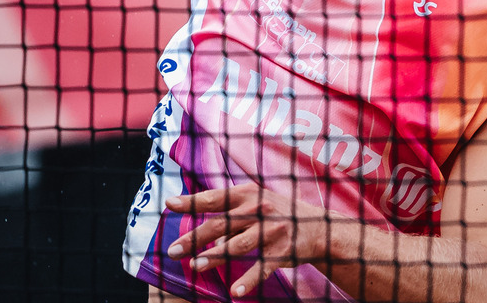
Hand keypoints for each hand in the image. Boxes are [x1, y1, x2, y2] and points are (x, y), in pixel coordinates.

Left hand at [165, 184, 327, 296]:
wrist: (316, 226)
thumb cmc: (277, 212)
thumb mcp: (255, 202)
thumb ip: (231, 213)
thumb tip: (205, 229)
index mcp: (247, 194)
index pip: (214, 197)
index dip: (192, 200)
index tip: (170, 204)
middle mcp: (258, 209)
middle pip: (220, 224)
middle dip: (195, 238)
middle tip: (173, 250)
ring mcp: (271, 230)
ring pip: (237, 244)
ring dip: (215, 256)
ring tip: (196, 266)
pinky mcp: (282, 252)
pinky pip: (262, 268)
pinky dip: (248, 280)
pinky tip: (235, 292)